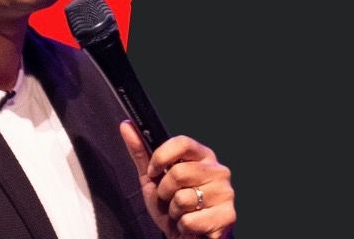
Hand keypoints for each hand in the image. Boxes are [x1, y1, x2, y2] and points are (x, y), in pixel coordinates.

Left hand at [120, 121, 235, 238]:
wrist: (188, 237)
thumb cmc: (173, 207)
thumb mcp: (153, 179)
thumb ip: (141, 153)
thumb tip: (126, 126)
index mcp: (202, 156)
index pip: (182, 142)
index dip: (162, 157)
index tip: (153, 171)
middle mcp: (218, 170)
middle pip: (178, 173)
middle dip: (165, 192)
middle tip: (171, 200)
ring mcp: (225, 192)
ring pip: (183, 199)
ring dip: (174, 212)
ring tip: (183, 213)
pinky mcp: (227, 215)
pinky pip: (191, 220)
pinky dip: (184, 227)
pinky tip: (192, 226)